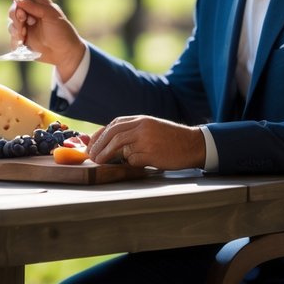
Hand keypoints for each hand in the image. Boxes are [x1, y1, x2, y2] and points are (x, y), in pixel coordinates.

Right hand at [8, 0, 87, 77]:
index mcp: (39, 4)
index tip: (23, 14)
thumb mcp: (50, 15)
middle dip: (16, 19)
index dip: (19, 4)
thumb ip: (34, 6)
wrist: (64, 54)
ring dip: (15, 30)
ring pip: (12, 24)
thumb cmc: (62, 32)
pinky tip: (22, 44)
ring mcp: (27, 26)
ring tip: (23, 38)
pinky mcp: (24, 39)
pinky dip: (14, 40)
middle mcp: (32, 13)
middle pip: (14, 10)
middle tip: (23, 27)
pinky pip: (12, 37)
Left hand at [87, 115, 205, 170]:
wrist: (193, 144)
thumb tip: (109, 142)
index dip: (100, 135)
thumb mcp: (151, 128)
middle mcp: (142, 127)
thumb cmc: (171, 138)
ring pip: (120, 147)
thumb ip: (133, 131)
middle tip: (91, 156)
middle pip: (113, 134)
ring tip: (99, 162)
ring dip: (107, 155)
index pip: (114, 125)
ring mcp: (147, 140)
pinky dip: (130, 163)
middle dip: (99, 145)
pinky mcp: (151, 154)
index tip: (91, 144)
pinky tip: (133, 164)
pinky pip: (134, 160)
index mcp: (141, 119)